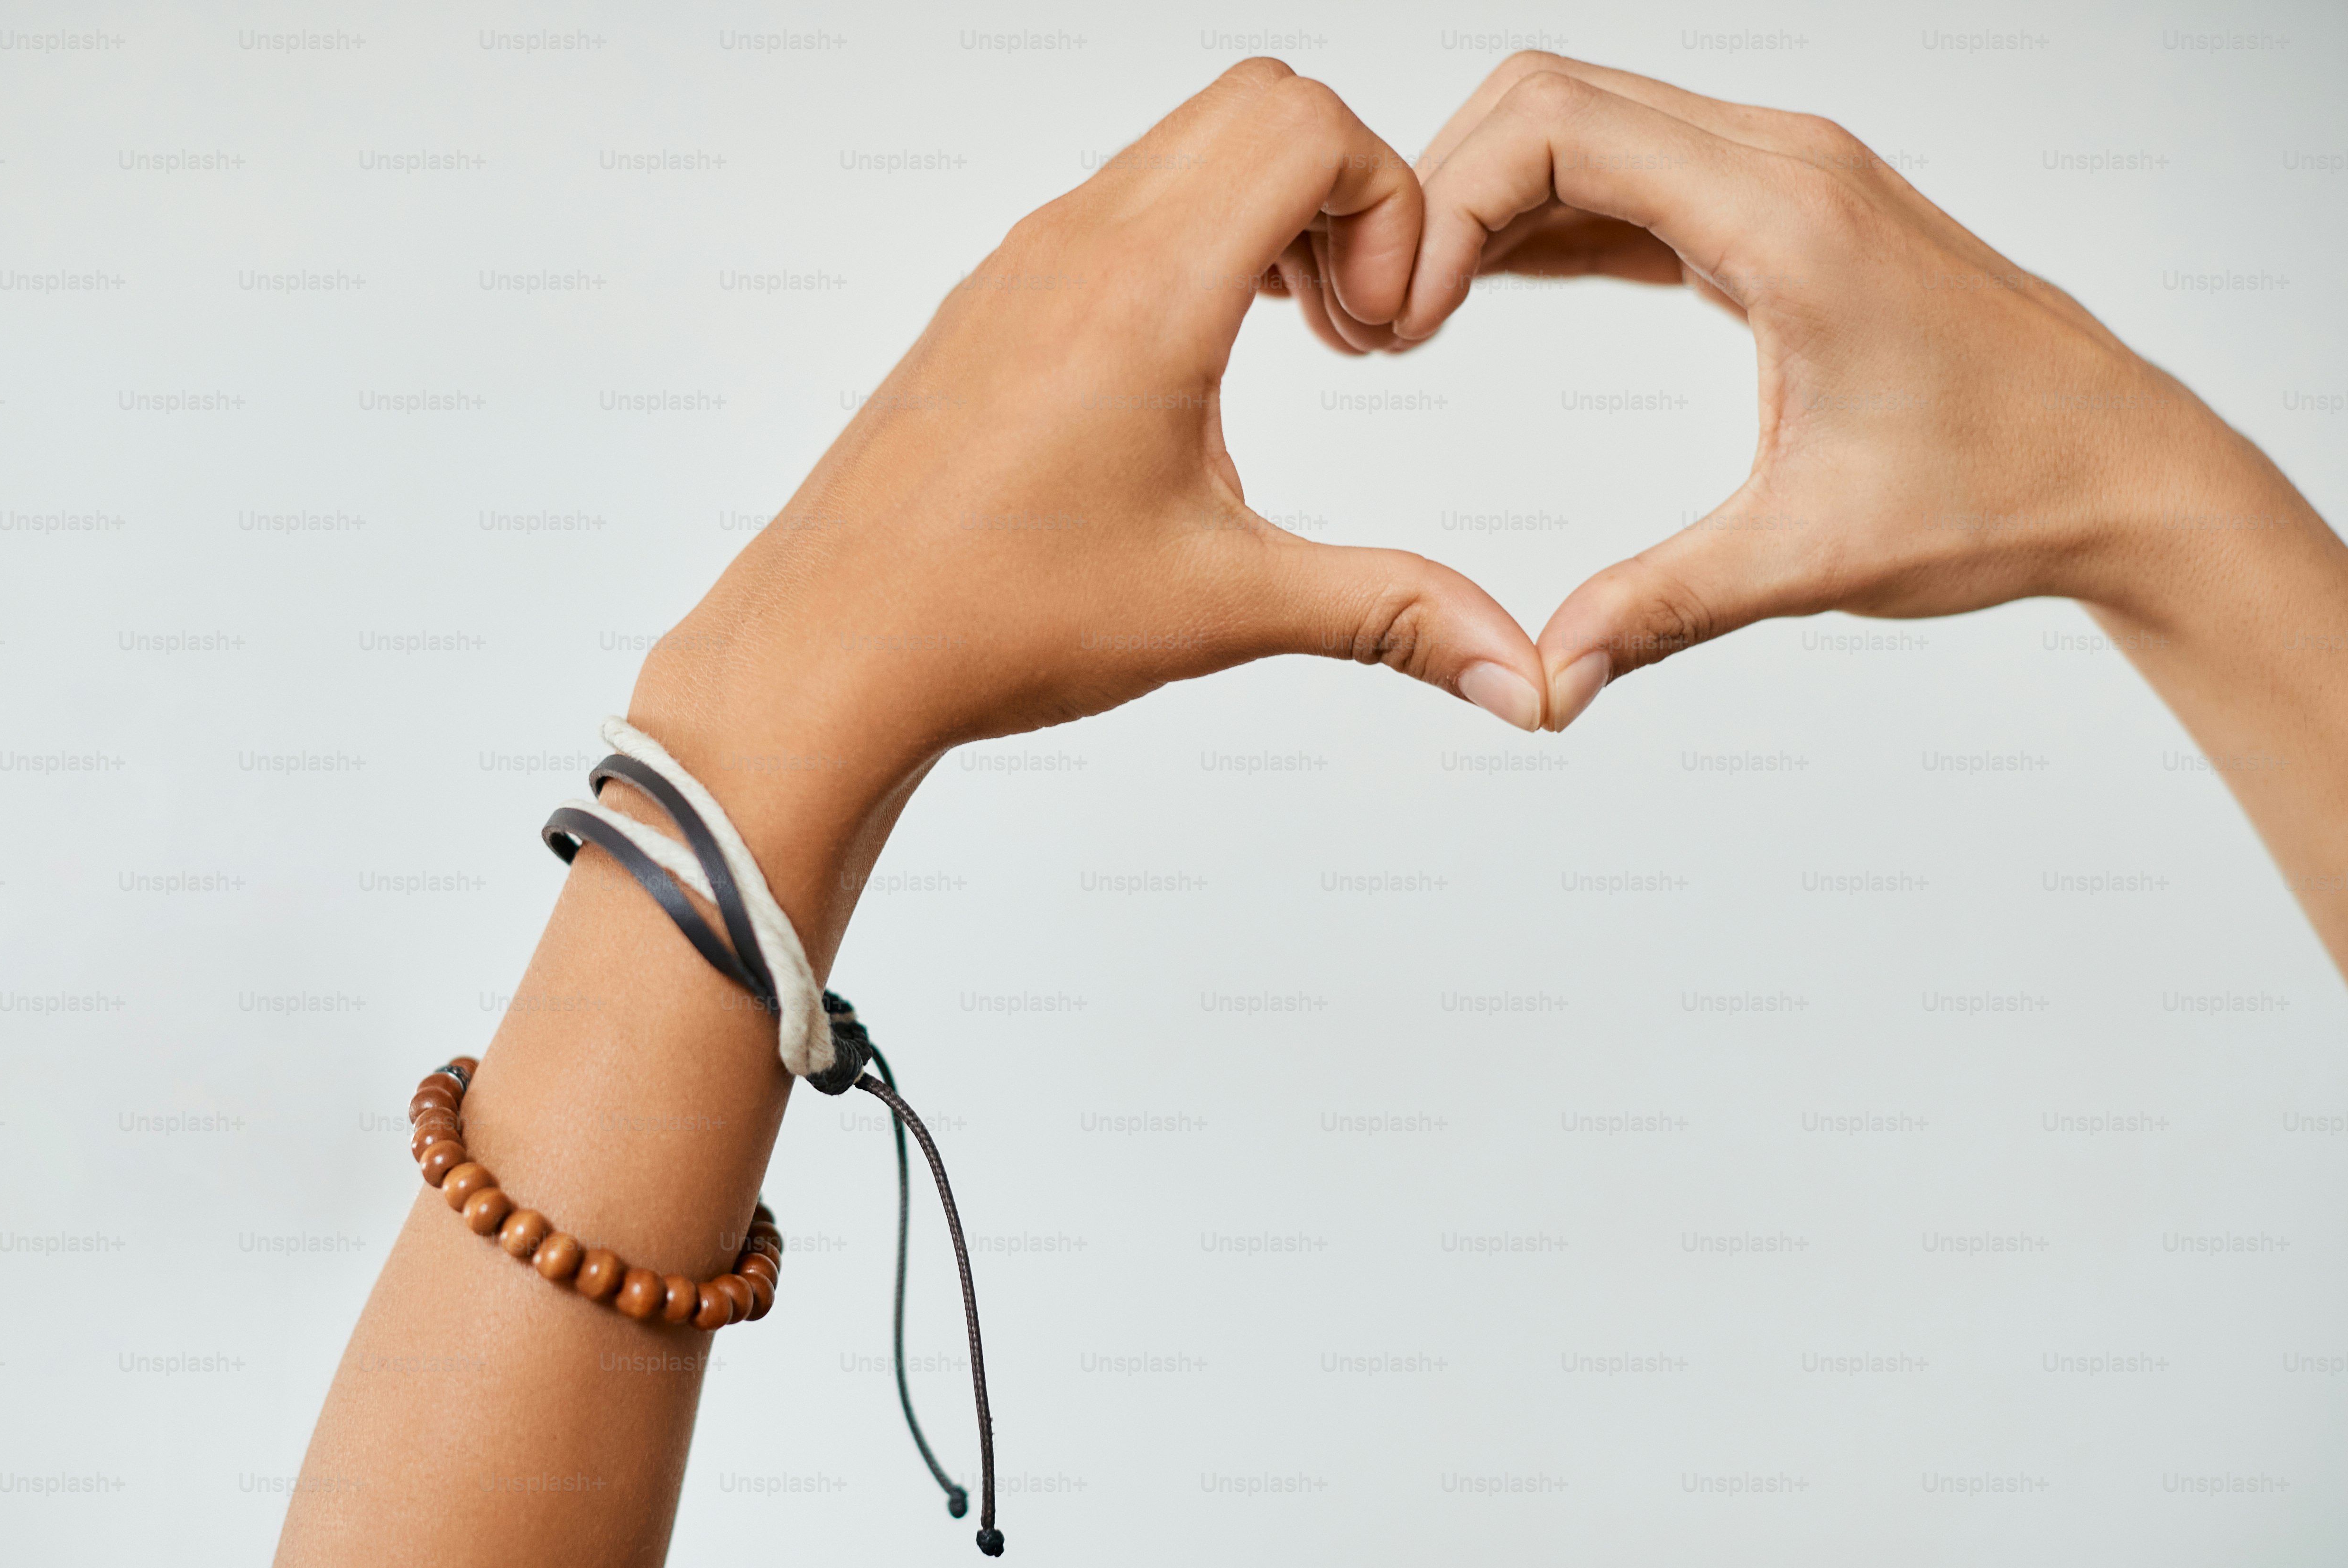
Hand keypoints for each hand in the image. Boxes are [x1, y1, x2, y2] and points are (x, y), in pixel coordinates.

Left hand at [641, 61, 1546, 808]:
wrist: (832, 650)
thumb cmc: (996, 619)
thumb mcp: (1225, 608)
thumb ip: (1391, 615)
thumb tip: (1522, 679)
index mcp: (1148, 292)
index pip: (1309, 125)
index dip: (1390, 207)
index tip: (1380, 339)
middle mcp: (1079, 244)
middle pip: (1260, 103)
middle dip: (1344, 196)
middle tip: (1351, 334)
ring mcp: (1025, 261)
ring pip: (1183, 146)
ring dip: (1267, 217)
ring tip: (1286, 349)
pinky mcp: (994, 297)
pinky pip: (1119, 201)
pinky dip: (1192, 243)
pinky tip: (1194, 375)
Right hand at [1393, 53, 2249, 729]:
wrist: (2126, 472)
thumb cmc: (2003, 492)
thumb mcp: (1811, 557)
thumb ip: (1661, 609)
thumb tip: (1545, 684)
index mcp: (1786, 216)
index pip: (1558, 126)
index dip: (1444, 205)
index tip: (1400, 323)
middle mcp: (1784, 165)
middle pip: (1550, 98)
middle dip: (1441, 191)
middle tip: (1387, 321)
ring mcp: (1786, 179)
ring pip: (1586, 125)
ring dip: (1488, 201)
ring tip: (1418, 314)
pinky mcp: (1783, 215)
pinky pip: (1634, 178)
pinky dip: (1549, 220)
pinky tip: (1496, 290)